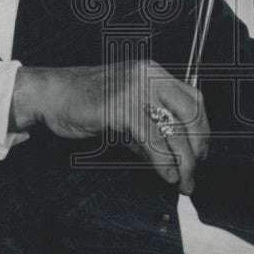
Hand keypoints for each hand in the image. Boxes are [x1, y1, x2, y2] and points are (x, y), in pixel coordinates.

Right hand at [10, 60, 208, 193]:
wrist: (52, 95)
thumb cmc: (86, 102)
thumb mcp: (126, 110)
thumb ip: (151, 128)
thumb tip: (175, 158)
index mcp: (154, 73)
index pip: (193, 97)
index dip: (202, 127)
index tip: (201, 151)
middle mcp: (149, 76)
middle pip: (191, 111)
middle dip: (199, 144)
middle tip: (196, 169)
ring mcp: (136, 89)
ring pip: (173, 128)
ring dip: (184, 160)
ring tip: (184, 181)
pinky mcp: (121, 107)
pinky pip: (151, 139)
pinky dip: (163, 161)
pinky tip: (166, 174)